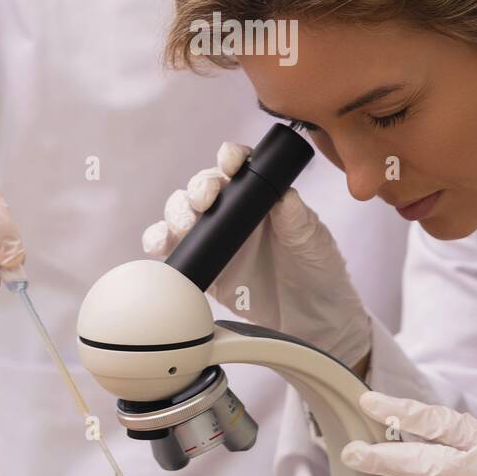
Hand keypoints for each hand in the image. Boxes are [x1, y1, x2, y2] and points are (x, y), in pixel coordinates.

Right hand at [142, 140, 371, 368]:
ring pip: (182, 213)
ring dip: (176, 214)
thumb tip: (283, 196)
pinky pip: (172, 248)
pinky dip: (159, 242)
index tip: (230, 163)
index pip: (240, 165)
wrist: (312, 317)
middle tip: (205, 201)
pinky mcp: (202, 265)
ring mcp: (215, 237)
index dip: (231, 158)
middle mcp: (233, 210)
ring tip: (183, 226)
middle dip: (198, 188)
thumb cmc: (317, 269)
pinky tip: (161, 245)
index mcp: (261, 194)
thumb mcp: (312, 238)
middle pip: (203, 186)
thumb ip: (296, 217)